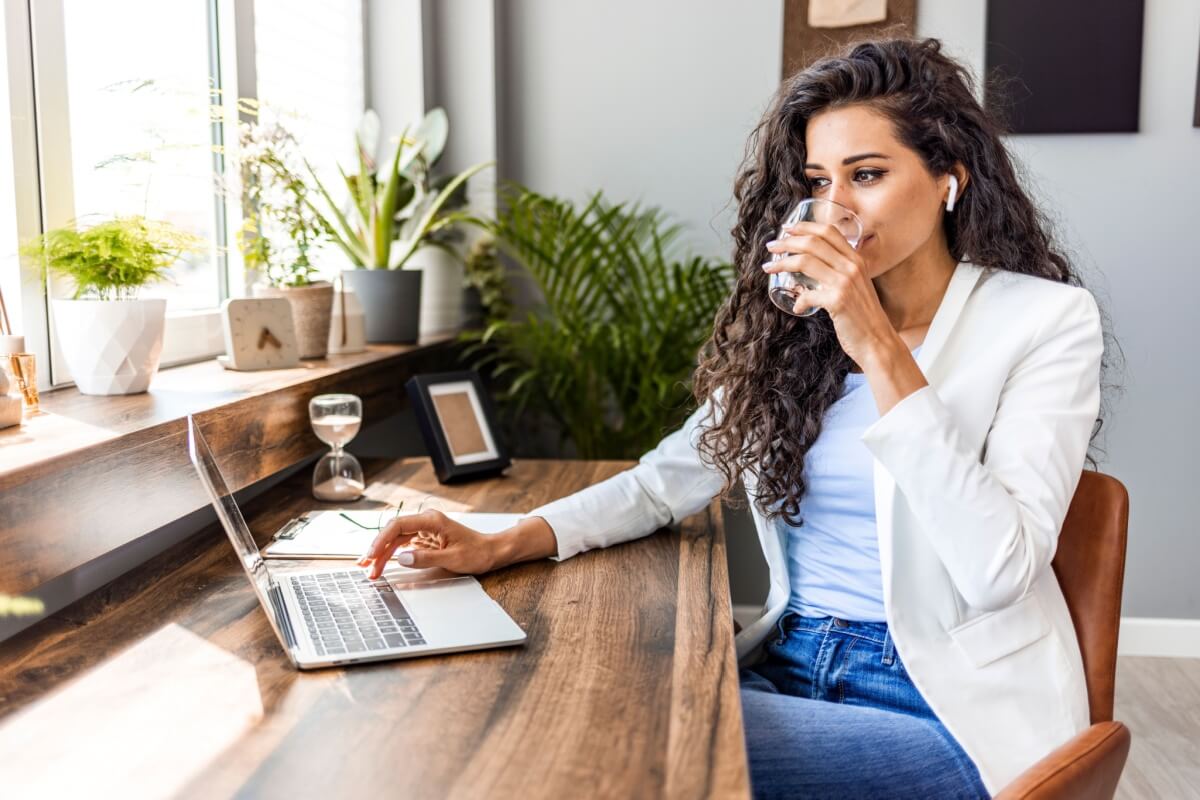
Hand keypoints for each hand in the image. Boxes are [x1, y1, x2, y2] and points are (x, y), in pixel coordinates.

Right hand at [356, 510, 499, 578]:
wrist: (491, 552)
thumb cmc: (477, 552)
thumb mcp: (452, 559)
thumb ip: (426, 558)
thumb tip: (402, 558)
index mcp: (432, 520)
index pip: (398, 525)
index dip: (381, 540)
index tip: (372, 554)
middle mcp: (426, 521)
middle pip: (394, 533)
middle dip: (378, 550)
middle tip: (367, 567)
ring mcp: (425, 530)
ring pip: (396, 540)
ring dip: (383, 554)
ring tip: (371, 570)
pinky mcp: (425, 539)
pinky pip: (403, 545)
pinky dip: (392, 555)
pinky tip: (382, 563)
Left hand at [762, 221, 896, 366]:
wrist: (878, 341)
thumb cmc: (863, 316)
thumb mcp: (856, 286)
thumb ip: (839, 273)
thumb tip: (811, 268)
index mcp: (856, 259)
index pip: (828, 231)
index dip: (805, 226)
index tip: (786, 229)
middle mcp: (852, 267)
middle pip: (813, 242)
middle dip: (787, 242)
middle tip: (771, 247)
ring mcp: (845, 283)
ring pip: (806, 261)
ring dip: (782, 263)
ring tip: (769, 267)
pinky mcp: (837, 301)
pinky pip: (808, 295)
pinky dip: (798, 300)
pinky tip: (796, 307)